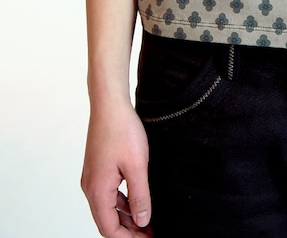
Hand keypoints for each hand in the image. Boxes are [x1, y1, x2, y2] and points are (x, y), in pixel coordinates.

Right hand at [81, 100, 153, 236]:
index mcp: (97, 191)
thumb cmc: (121, 130)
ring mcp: (93, 177)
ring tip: (148, 218)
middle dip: (129, 230)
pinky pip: (110, 193)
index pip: (109, 229)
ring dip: (127, 216)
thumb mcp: (137, 166)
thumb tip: (142, 221)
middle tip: (151, 232)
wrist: (110, 104)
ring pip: (109, 207)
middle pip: (108, 221)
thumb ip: (140, 196)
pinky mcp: (99, 168)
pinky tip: (138, 199)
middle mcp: (91, 187)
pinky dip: (123, 201)